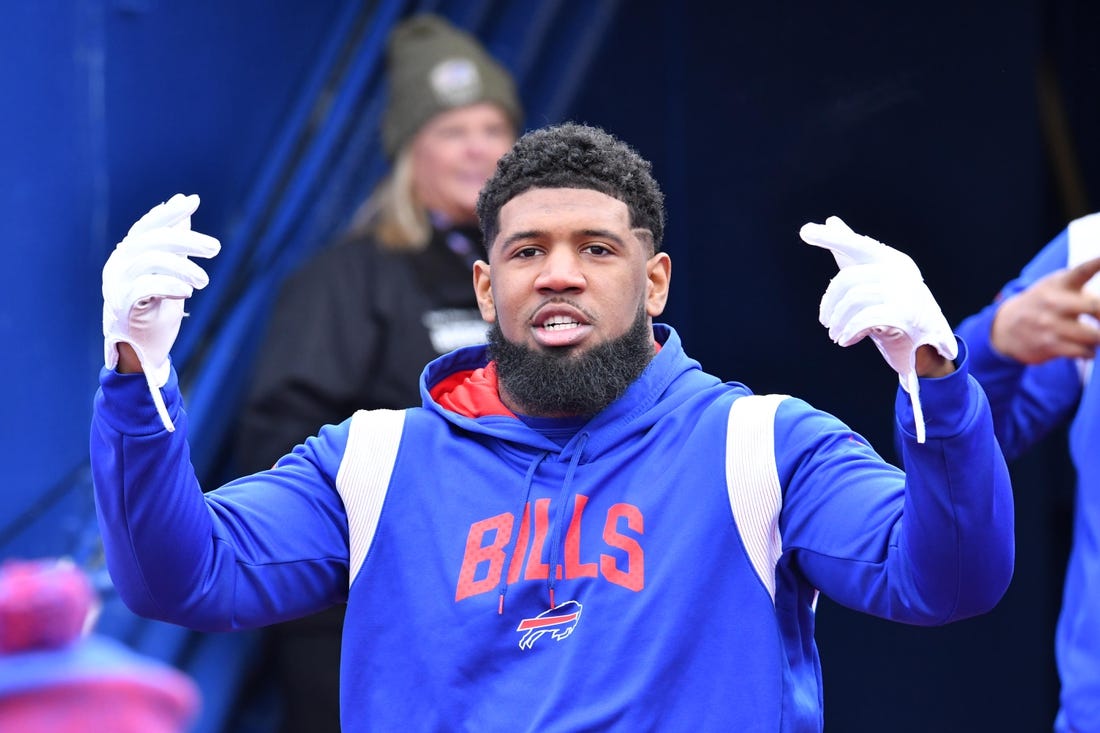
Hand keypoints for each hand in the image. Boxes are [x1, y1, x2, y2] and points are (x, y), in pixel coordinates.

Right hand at [102, 193, 220, 429]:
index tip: (193, 201)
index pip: (147, 226)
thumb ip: (175, 241)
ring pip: (149, 260)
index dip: (169, 213)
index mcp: (127, 254)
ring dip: (183, 267)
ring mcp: (116, 285)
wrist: (141, 352)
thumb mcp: (171, 272)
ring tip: (205, 281)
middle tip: (215, 248)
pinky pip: (144, 287)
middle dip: (186, 241)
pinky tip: (188, 291)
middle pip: (151, 240)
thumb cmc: (155, 310)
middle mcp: (117, 265)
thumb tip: (184, 202)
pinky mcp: (121, 307)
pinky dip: (169, 285)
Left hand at [800, 215, 956, 441]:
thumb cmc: (897, 310)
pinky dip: (849, 331)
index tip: (804, 232)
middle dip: (830, 303)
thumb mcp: (874, 282)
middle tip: (825, 322)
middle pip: (848, 278)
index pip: (856, 245)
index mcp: (892, 260)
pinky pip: (865, 318)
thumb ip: (853, 254)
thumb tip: (831, 222)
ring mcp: (905, 291)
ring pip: (854, 299)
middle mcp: (901, 271)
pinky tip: (845, 340)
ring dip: (838, 321)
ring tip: (835, 334)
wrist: (929, 345)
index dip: (831, 239)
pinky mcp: (906, 314)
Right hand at [990, 256, 1099, 363]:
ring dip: (1098, 338)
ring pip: (1093, 335)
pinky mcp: (1048, 344)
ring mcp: (1049, 324)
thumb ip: (1085, 293)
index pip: (1081, 271)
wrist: (1006, 326)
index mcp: (1060, 283)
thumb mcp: (1056, 288)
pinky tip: (1085, 348)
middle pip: (1094, 307)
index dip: (1097, 263)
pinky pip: (1082, 351)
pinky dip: (1089, 352)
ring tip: (1094, 336)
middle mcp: (1053, 301)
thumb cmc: (1044, 304)